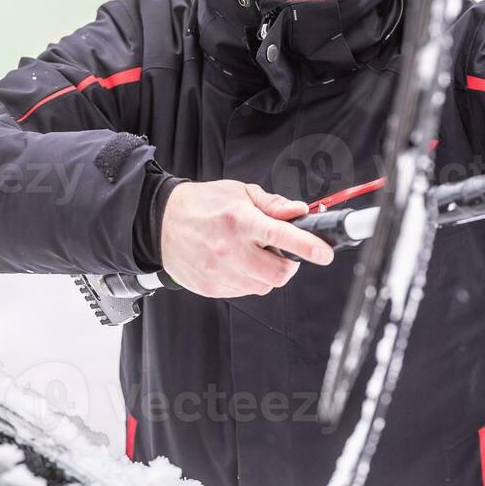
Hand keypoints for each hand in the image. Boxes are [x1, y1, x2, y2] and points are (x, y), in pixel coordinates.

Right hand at [159, 180, 335, 297]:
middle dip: (288, 264)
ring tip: (251, 255)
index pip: (282, 236)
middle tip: (280, 252)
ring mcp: (219, 272)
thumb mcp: (238, 193)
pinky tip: (235, 263)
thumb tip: (299, 212)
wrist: (159, 223)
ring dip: (267, 273)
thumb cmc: (201, 205)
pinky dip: (248, 280)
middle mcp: (230, 249)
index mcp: (240, 221)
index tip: (325, 254)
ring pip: (263, 286)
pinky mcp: (210, 287)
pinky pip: (244, 292)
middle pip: (279, 272)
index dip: (308, 246)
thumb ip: (272, 204)